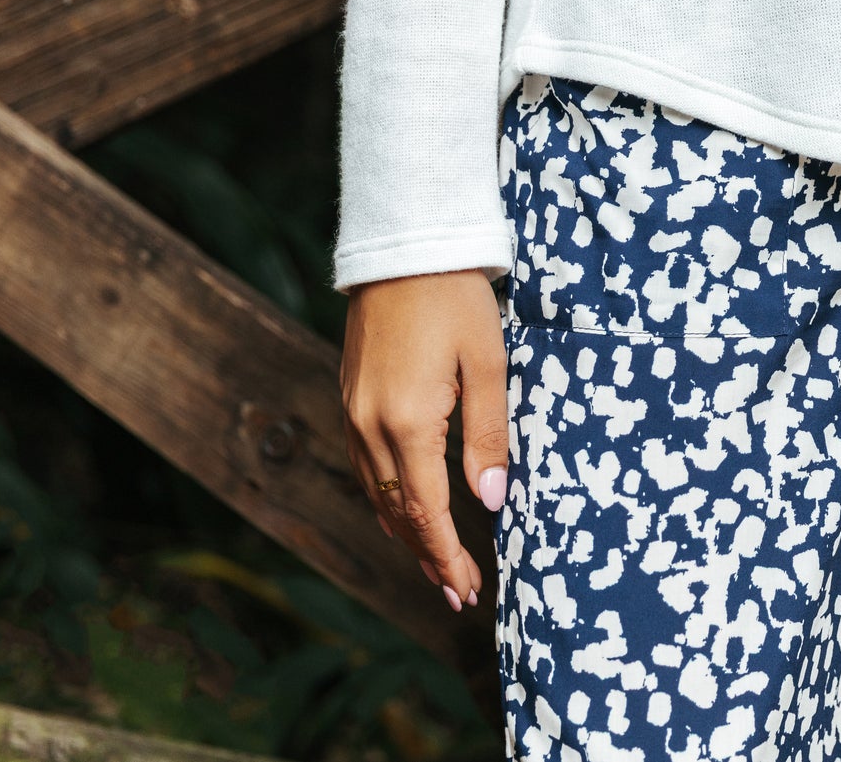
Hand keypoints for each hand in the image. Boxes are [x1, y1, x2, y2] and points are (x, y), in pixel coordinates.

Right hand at [340, 269, 507, 612]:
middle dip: (428, 556)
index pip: (425, 510)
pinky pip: (364, 466)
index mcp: (406, 421)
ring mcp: (353, 412)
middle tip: (459, 594)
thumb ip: (487, 436)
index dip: (447, 555)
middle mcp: (368, 425)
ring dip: (405, 534)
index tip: (467, 589)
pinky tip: (404, 513)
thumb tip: (490, 500)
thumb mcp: (488, 365)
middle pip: (396, 512)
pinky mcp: (350, 397)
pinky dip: (386, 499)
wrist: (404, 247)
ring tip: (436, 567)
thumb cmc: (456, 300)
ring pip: (375, 493)